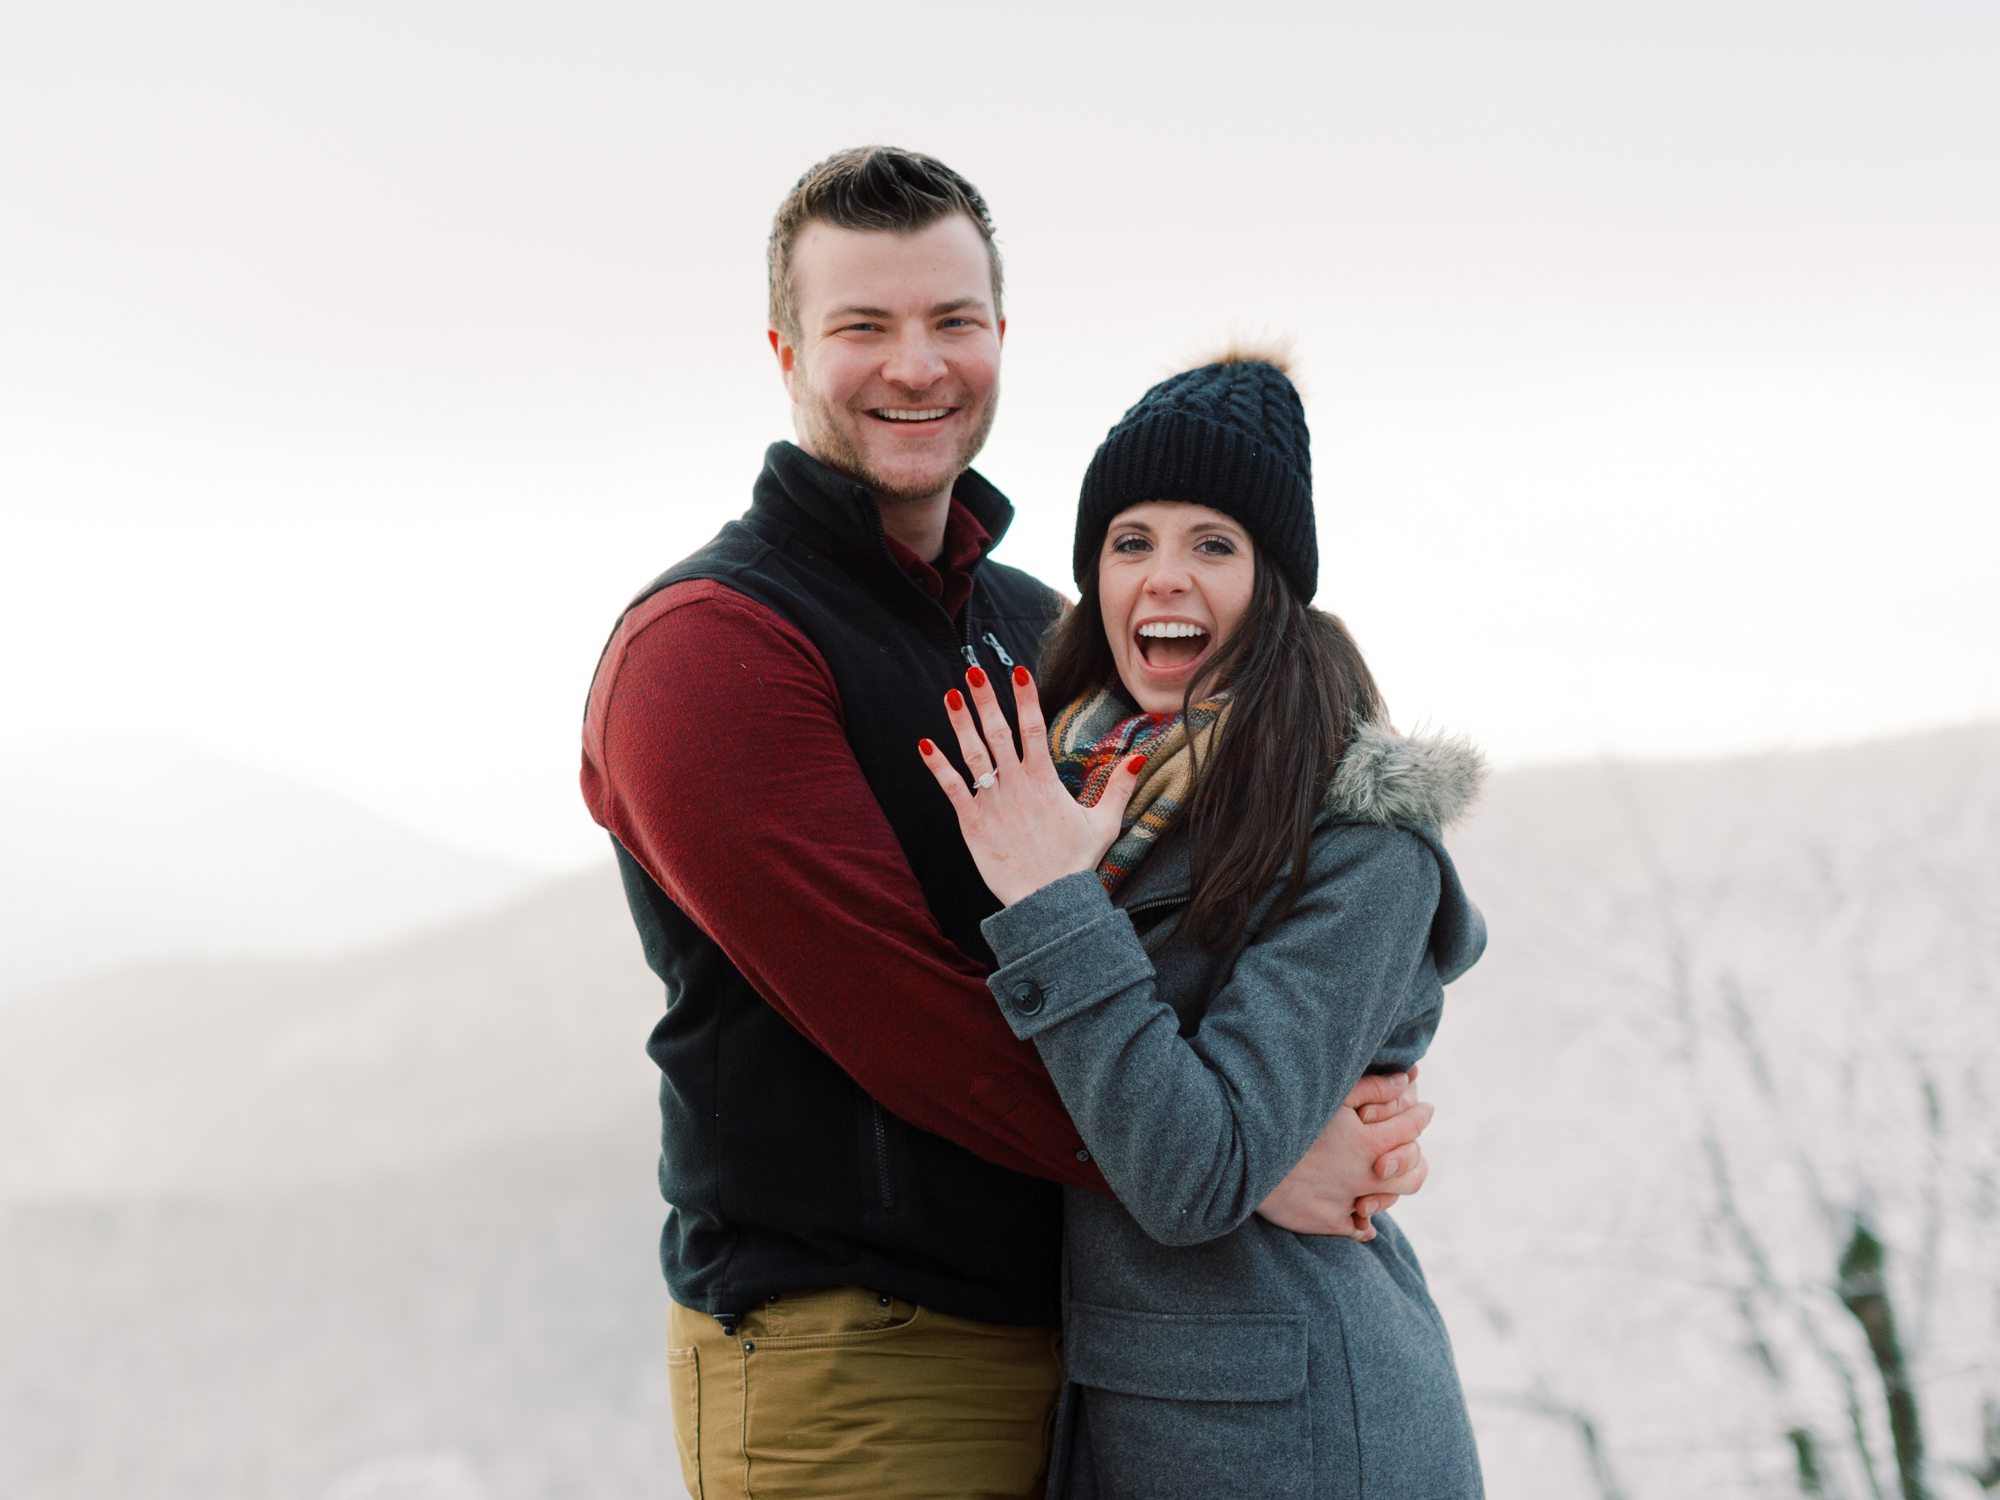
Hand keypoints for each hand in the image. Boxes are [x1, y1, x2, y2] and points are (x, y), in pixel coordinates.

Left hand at [918, 665, 1145, 905]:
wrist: (1047, 902)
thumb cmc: (1075, 864)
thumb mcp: (1104, 823)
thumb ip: (1119, 787)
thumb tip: (1138, 756)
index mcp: (1045, 781)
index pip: (1034, 728)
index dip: (1026, 698)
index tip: (1019, 671)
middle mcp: (1016, 785)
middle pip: (998, 732)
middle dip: (986, 699)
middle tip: (975, 671)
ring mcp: (992, 802)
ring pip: (973, 754)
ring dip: (960, 723)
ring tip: (950, 694)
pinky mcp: (972, 822)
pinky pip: (951, 788)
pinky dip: (937, 767)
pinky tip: (924, 745)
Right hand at [1256, 1071, 1432, 1238]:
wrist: (1245, 1159)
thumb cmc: (1289, 1118)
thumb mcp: (1332, 1096)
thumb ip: (1373, 1088)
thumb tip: (1406, 1081)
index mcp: (1369, 1143)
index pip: (1413, 1128)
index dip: (1422, 1113)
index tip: (1425, 1107)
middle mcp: (1365, 1176)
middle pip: (1413, 1172)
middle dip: (1417, 1155)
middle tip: (1409, 1144)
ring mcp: (1347, 1202)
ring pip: (1390, 1201)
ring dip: (1393, 1187)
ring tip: (1385, 1173)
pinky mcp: (1326, 1222)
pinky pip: (1359, 1228)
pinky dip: (1364, 1221)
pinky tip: (1361, 1209)